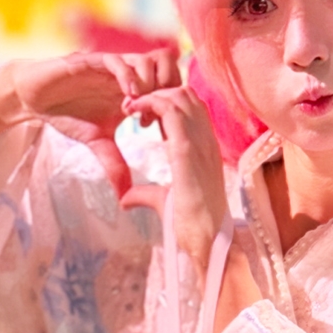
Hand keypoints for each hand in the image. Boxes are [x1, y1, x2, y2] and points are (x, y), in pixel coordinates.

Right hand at [0, 46, 178, 196]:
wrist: (35, 98)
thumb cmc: (68, 113)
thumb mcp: (96, 142)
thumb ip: (114, 163)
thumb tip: (125, 195)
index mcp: (134, 90)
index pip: (170, 85)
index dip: (172, 108)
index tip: (162, 134)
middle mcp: (127, 74)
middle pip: (167, 64)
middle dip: (169, 91)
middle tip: (155, 118)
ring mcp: (112, 66)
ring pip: (148, 60)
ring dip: (150, 85)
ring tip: (138, 112)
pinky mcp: (92, 61)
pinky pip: (118, 61)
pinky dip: (128, 77)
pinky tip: (128, 98)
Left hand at [121, 86, 228, 271]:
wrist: (206, 240)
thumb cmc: (191, 225)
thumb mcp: (164, 202)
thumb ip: (146, 195)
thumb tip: (125, 200)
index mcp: (205, 148)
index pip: (192, 107)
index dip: (167, 102)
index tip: (144, 116)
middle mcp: (206, 140)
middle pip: (187, 93)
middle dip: (158, 92)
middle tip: (135, 109)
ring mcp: (200, 142)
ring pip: (180, 95)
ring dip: (153, 94)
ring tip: (132, 108)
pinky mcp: (187, 150)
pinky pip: (171, 110)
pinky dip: (150, 103)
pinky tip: (134, 112)